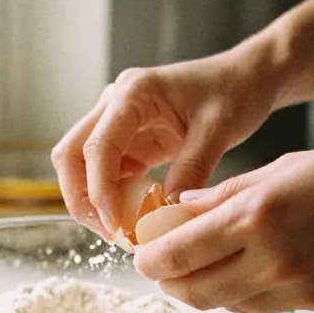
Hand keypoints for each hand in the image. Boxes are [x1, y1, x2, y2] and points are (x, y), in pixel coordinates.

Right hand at [51, 49, 275, 238]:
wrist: (243, 79)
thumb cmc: (233, 93)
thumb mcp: (218, 130)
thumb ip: (191, 170)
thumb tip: (165, 215)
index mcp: (135, 93)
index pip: (97, 147)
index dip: (99, 191)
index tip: (115, 226)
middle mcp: (115, 104)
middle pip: (69, 155)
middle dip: (82, 200)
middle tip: (111, 234)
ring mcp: (116, 123)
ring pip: (80, 168)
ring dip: (92, 203)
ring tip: (122, 232)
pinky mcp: (125, 142)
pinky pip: (104, 176)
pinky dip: (110, 201)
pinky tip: (132, 219)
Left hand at [135, 141, 313, 312]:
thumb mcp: (288, 166)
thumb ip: (227, 194)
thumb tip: (182, 211)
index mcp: (259, 214)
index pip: (178, 254)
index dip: (150, 260)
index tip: (143, 254)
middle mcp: (273, 260)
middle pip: (194, 292)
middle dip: (170, 282)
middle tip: (164, 267)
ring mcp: (296, 291)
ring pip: (225, 306)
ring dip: (207, 290)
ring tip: (211, 263)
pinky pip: (262, 311)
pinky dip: (244, 296)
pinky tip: (253, 272)